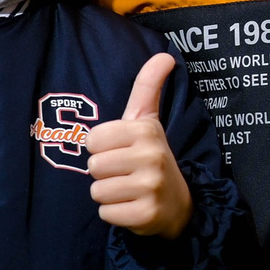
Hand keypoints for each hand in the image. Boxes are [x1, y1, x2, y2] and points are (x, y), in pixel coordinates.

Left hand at [87, 54, 190, 239]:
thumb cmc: (151, 157)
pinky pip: (105, 214)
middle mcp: (151, 156)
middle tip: (126, 173)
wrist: (177, 204)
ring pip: (97, 191)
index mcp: (146, 130)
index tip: (121, 151)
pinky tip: (132, 206)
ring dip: (108, 194)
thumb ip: (148, 86)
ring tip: (128, 190)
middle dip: (104, 173)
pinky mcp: (146, 214)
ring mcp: (150, 187)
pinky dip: (114, 214)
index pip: (92, 140)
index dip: (101, 148)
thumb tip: (165, 54)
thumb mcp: (148, 121)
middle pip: (93, 166)